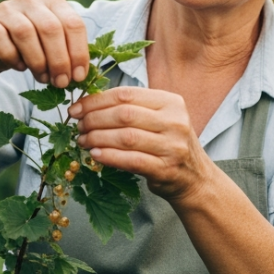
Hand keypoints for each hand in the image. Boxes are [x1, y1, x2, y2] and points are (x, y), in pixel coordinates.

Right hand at [0, 0, 88, 87]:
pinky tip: (20, 67)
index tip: (78, 77)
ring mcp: (6, 8)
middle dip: (59, 60)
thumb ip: (68, 53)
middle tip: (60, 83)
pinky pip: (1, 40)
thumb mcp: (54, 46)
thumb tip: (79, 75)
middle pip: (51, 28)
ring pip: (25, 33)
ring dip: (37, 61)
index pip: (73, 24)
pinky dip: (12, 57)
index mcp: (53, 0)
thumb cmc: (32, 47)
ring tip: (42, 78)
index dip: (78, 52)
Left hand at [70, 86, 213, 201]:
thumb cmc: (169, 146)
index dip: (96, 101)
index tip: (77, 108)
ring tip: (83, 140)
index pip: (126, 94)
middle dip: (94, 119)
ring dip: (98, 138)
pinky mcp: (166, 169)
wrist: (195, 179)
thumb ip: (134, 109)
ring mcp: (172, 146)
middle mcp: (175, 121)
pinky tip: (95, 155)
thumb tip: (90, 105)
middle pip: (124, 114)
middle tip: (79, 126)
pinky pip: (131, 160)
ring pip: (126, 137)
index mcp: (171, 102)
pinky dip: (109, 157)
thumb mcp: (161, 119)